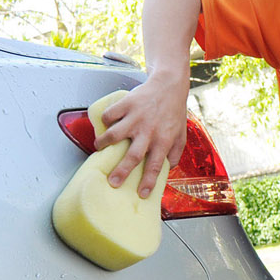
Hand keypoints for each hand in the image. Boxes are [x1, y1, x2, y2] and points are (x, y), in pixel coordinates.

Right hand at [98, 77, 189, 198]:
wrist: (169, 85)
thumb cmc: (174, 111)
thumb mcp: (181, 134)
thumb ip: (175, 153)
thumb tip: (168, 168)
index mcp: (163, 140)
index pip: (155, 166)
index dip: (148, 181)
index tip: (141, 194)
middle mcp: (149, 131)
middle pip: (133, 156)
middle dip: (121, 171)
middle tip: (112, 182)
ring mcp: (136, 117)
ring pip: (115, 134)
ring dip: (104, 143)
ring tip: (99, 147)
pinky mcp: (127, 104)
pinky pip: (110, 115)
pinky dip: (104, 121)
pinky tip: (105, 125)